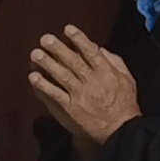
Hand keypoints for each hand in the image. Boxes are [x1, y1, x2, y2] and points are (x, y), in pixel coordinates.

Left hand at [25, 27, 139, 153]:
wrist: (119, 131)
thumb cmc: (124, 103)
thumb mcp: (127, 79)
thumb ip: (114, 62)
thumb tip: (98, 48)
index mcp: (106, 73)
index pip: (91, 52)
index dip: (79, 39)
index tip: (67, 29)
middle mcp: (92, 81)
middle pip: (73, 61)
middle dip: (59, 49)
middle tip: (45, 38)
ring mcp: (79, 95)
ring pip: (62, 76)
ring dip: (47, 64)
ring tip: (35, 54)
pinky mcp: (69, 108)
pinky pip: (54, 95)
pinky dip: (43, 86)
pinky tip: (33, 77)